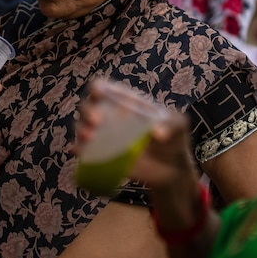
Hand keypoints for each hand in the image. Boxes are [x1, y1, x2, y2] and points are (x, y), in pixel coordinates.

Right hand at [75, 82, 197, 192]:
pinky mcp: (103, 157)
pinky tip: (77, 151)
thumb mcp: (179, 125)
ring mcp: (104, 138)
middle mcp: (110, 117)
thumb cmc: (173, 138)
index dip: (98, 88)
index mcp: (125, 103)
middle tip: (98, 121)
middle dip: (88, 111)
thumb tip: (158, 134)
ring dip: (80, 130)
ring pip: (81, 127)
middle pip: (87, 106)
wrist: (173, 168)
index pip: (105, 89)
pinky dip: (77, 150)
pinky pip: (84, 152)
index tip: (98, 93)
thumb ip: (172, 124)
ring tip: (88, 138)